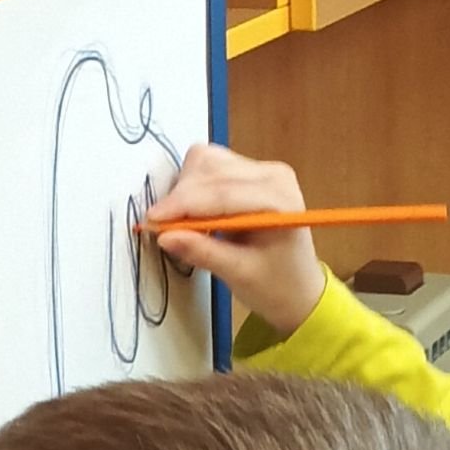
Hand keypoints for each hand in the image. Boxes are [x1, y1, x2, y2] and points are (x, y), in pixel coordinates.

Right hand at [141, 144, 325, 340]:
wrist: (298, 287)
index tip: (152, 221)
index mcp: (279, 200)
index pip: (222, 192)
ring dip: (185, 189)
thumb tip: (165, 237)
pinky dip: (193, 187)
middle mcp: (273, 175)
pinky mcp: (250, 171)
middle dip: (181, 197)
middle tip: (161, 228)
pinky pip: (211, 166)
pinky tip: (195, 214)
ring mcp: (262, 169)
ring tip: (181, 223)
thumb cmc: (275, 285)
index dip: (182, 205)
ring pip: (207, 162)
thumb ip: (203, 253)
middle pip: (211, 168)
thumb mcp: (239, 275)